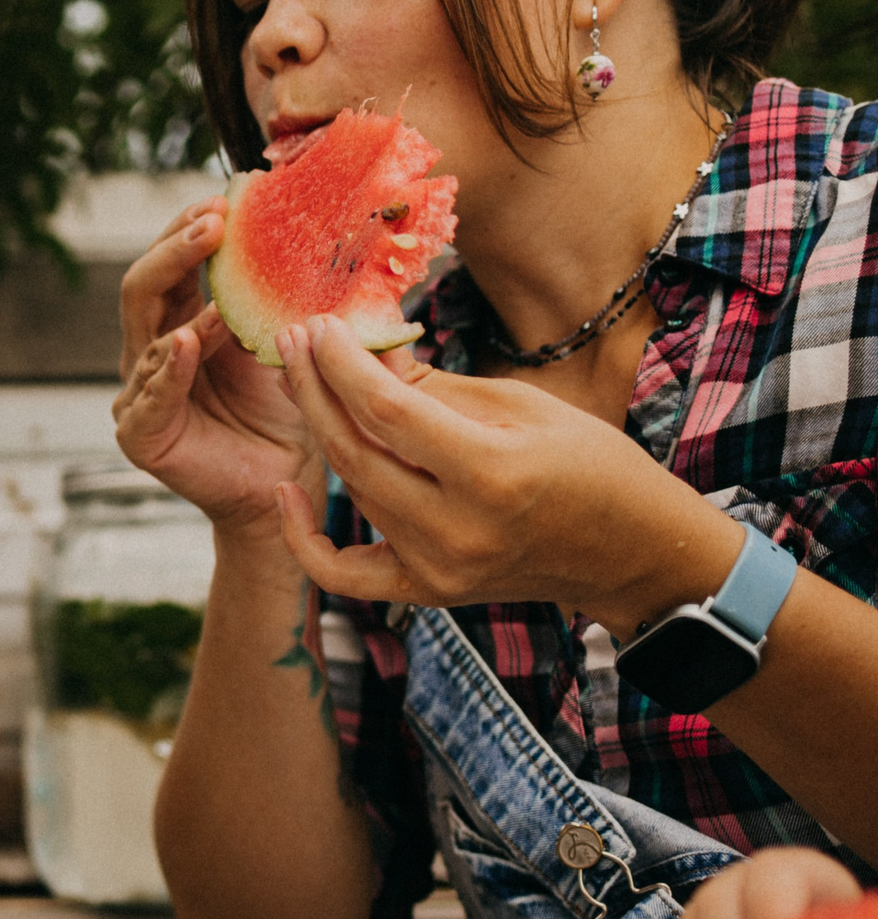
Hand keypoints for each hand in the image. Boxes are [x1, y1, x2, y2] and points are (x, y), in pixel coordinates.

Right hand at [113, 199, 320, 534]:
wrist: (288, 484)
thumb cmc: (290, 414)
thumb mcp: (289, 343)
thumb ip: (281, 298)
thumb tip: (316, 230)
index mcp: (183, 322)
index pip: (172, 265)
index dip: (193, 229)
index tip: (229, 198)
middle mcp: (154, 352)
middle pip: (144, 285)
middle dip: (175, 247)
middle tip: (213, 219)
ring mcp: (141, 393)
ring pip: (145, 333)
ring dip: (180, 299)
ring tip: (213, 272)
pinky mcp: (141, 435)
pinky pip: (148, 397)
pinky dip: (168, 370)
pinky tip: (184, 343)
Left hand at [271, 316, 740, 634]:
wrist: (629, 550)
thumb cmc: (589, 463)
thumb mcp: (524, 407)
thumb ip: (436, 386)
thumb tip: (365, 348)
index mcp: (493, 474)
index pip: (388, 411)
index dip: (343, 364)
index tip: (319, 326)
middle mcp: (458, 530)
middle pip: (357, 450)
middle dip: (316, 389)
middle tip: (292, 341)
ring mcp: (437, 569)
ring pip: (354, 491)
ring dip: (322, 432)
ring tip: (306, 382)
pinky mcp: (426, 592)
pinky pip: (342, 572)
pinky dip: (306, 536)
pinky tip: (288, 489)